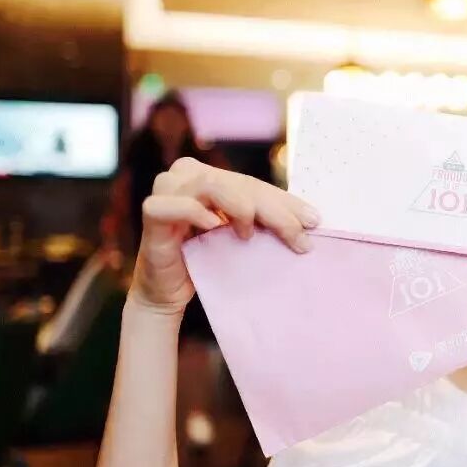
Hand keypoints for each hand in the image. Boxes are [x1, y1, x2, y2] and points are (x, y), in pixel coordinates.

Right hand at [128, 157, 319, 314]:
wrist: (167, 292)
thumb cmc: (205, 260)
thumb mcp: (240, 234)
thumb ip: (265, 220)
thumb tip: (312, 220)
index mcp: (208, 174)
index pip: (254, 184)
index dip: (285, 202)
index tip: (314, 221)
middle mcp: (186, 174)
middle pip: (238, 184)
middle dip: (274, 210)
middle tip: (298, 236)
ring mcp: (166, 190)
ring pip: (211, 186)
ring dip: (240, 207)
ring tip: (249, 234)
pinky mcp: (152, 212)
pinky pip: (174, 205)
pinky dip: (196, 213)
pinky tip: (214, 228)